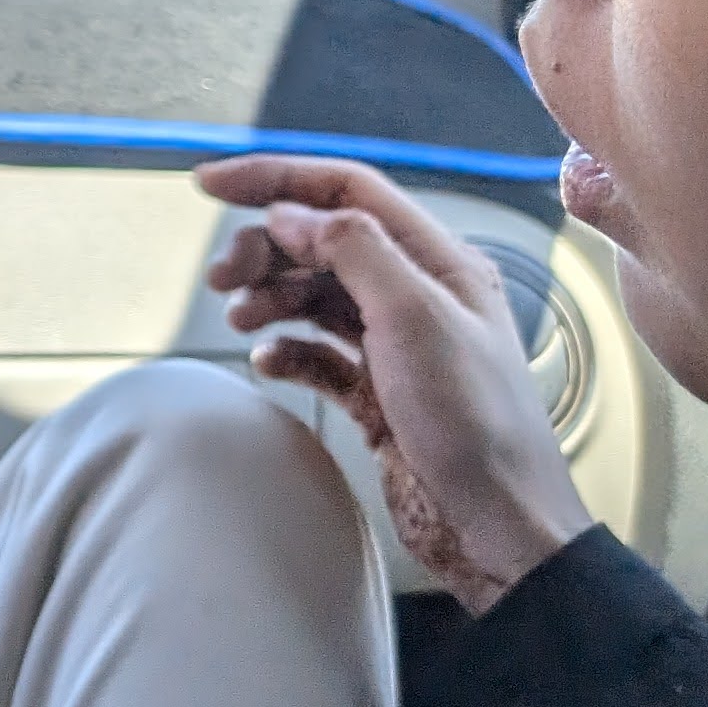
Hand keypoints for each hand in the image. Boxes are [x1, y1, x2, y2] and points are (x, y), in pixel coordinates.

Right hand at [198, 154, 595, 612]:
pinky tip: (269, 364)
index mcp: (439, 262)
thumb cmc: (477, 425)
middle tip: (222, 277)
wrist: (497, 527)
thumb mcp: (416, 319)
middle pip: (322, 242)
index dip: (275, 179)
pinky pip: (316, 355)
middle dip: (265, 249)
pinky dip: (285, 352)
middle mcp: (418, 294)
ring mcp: (396, 346)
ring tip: (239, 320)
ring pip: (314, 296)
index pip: (347, 192)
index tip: (210, 185)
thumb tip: (290, 213)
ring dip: (269, 298)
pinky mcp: (378, 394)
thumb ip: (354, 251)